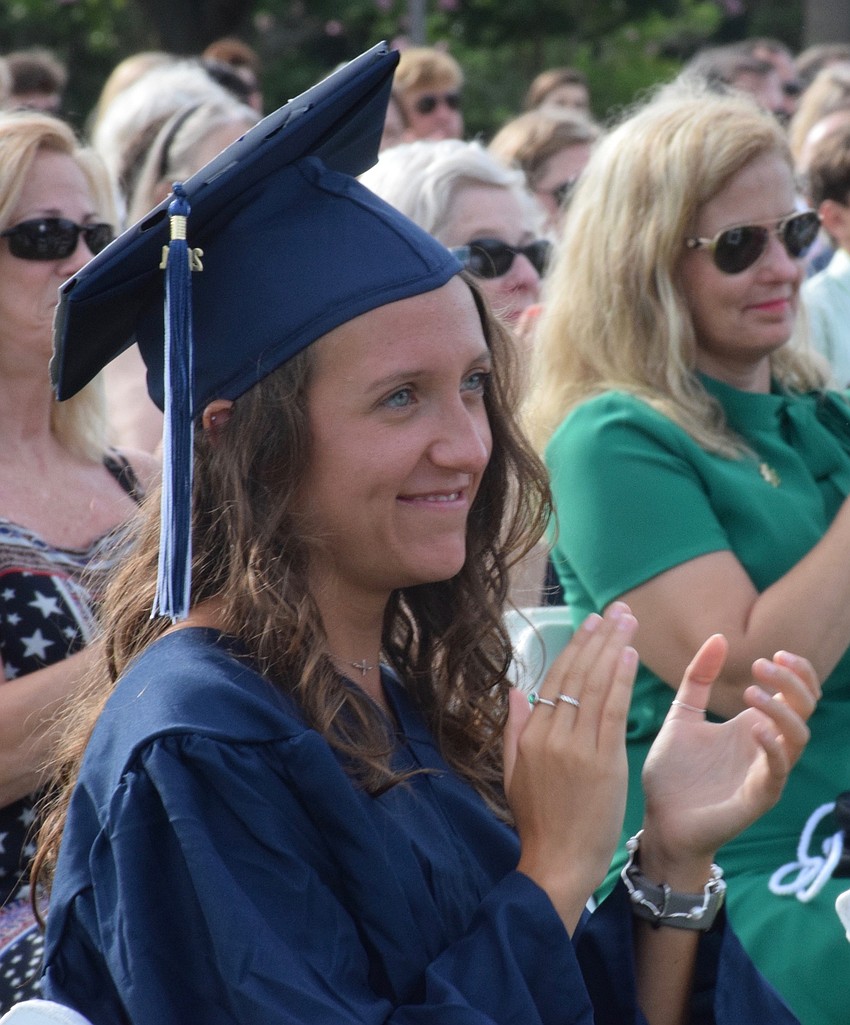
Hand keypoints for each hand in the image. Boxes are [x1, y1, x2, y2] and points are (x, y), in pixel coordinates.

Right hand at [504, 601, 638, 930]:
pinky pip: (612, 712)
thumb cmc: (537, 821)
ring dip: (614, 649)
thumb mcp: (513, 773)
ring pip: (595, 686)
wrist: (557, 863)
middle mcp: (552, 735)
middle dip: (599, 638)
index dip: (575, 648)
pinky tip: (630, 655)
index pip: (556, 679)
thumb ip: (515, 728)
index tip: (591, 622)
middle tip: (616, 611)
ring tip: (628, 622)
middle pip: (577, 675)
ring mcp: (577, 748)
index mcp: (531, 736)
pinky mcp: (603, 763)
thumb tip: (517, 688)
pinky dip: (621, 680)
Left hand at [639, 634, 816, 882]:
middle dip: (793, 683)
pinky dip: (773, 745)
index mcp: (752, 726)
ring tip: (752, 692)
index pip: (795, 694)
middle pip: (805, 710)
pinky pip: (778, 770)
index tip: (773, 652)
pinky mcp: (758, 798)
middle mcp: (765, 747)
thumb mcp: (682, 714)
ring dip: (782, 710)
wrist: (658, 820)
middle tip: (764, 664)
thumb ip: (698, 678)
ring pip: (798, 737)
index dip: (795, 671)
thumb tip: (719, 637)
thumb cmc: (673, 773)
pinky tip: (755, 727)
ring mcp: (765, 772)